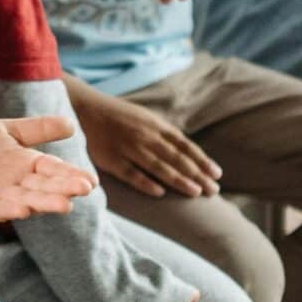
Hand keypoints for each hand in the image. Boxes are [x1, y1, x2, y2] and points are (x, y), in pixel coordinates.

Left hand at [0, 116, 94, 219]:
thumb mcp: (5, 131)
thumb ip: (36, 130)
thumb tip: (72, 125)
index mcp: (24, 164)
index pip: (53, 170)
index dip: (71, 176)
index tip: (91, 181)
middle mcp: (13, 183)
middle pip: (42, 187)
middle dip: (62, 190)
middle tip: (83, 191)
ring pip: (22, 200)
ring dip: (41, 203)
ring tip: (63, 205)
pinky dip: (6, 209)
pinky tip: (22, 209)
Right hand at [73, 89, 220, 198]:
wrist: (84, 108)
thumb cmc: (118, 116)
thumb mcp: (145, 118)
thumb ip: (164, 134)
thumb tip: (186, 152)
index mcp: (156, 125)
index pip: (184, 145)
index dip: (202, 160)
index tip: (217, 173)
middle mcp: (145, 136)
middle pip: (176, 158)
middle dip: (197, 175)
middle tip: (213, 190)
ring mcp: (128, 148)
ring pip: (159, 167)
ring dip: (179, 181)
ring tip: (195, 193)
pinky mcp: (111, 159)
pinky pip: (131, 174)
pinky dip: (146, 183)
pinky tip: (160, 193)